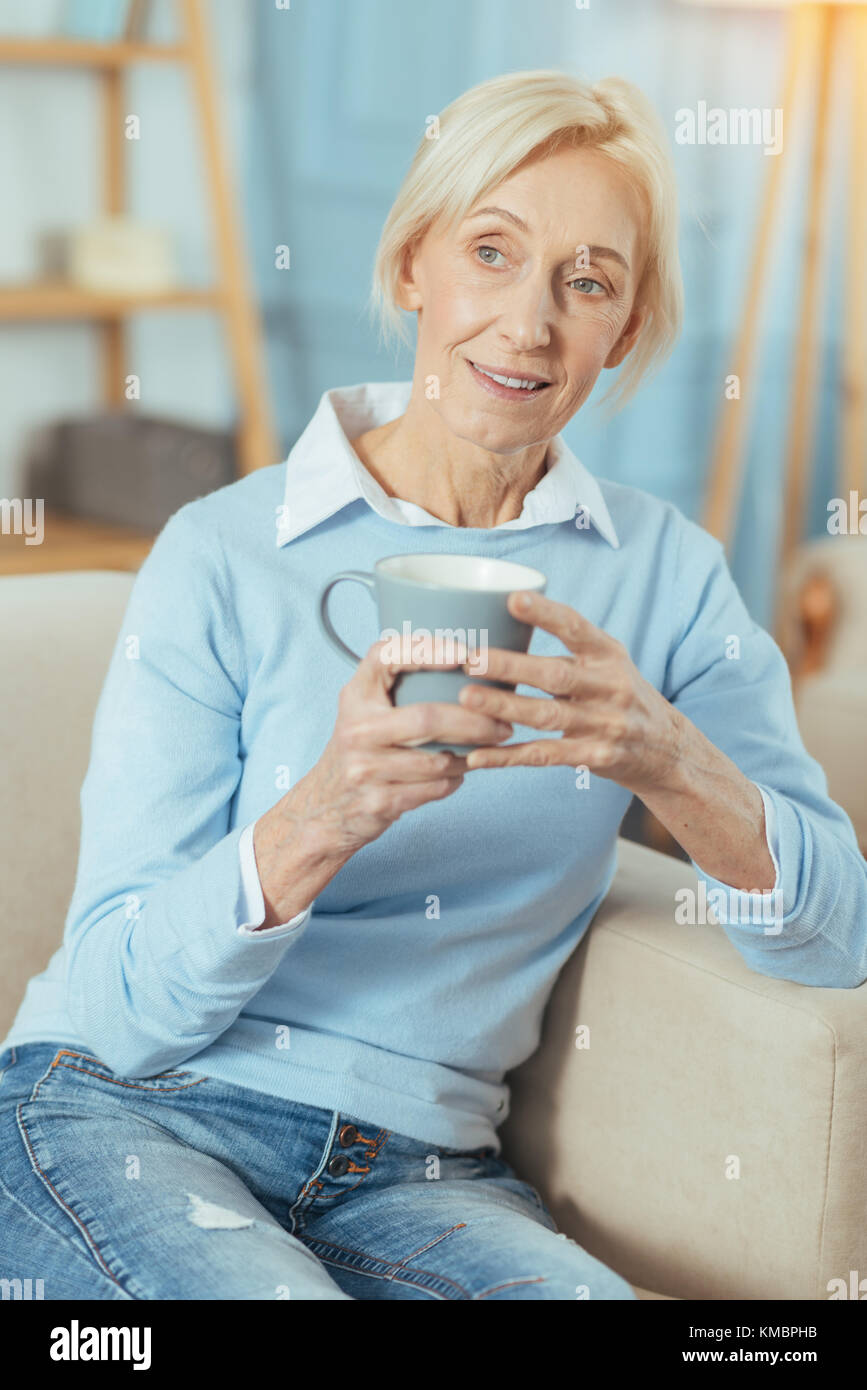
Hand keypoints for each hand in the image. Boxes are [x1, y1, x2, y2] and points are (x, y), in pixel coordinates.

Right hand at [252, 639, 512, 924]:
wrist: (324, 809)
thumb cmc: (360, 750)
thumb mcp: (364, 709)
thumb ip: (396, 686)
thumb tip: (468, 666)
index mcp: (355, 696)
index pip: (386, 657)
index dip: (426, 650)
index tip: (464, 654)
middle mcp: (356, 729)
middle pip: (427, 718)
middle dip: (475, 722)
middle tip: (504, 725)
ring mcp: (364, 768)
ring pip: (437, 760)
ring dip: (470, 757)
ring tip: (485, 750)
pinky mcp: (378, 802)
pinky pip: (434, 789)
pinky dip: (454, 781)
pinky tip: (458, 774)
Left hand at [458, 590, 681, 795]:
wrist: (666, 748)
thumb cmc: (620, 694)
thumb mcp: (608, 661)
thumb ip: (571, 642)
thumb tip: (508, 609)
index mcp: (608, 654)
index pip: (576, 628)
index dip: (545, 613)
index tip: (513, 598)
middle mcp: (609, 686)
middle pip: (555, 675)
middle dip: (510, 666)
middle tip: (470, 658)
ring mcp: (604, 725)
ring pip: (546, 716)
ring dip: (504, 708)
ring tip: (465, 699)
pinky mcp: (595, 757)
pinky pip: (544, 756)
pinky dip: (508, 756)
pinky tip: (477, 755)